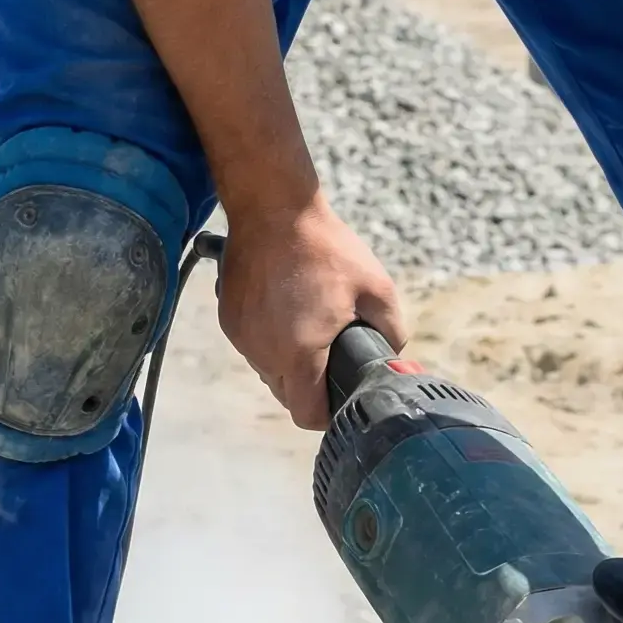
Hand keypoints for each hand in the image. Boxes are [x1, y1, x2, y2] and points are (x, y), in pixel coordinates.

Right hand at [215, 192, 406, 428]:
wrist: (272, 206)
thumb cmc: (325, 247)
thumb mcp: (376, 288)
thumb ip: (392, 331)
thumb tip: (393, 355)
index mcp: (300, 353)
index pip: (306, 415)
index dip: (326, 416)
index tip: (340, 400)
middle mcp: (265, 353)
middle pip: (287, 396)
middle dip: (310, 389)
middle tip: (331, 361)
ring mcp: (243, 337)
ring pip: (268, 372)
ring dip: (289, 365)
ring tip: (309, 331)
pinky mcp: (230, 320)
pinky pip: (253, 347)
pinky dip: (270, 342)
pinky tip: (286, 314)